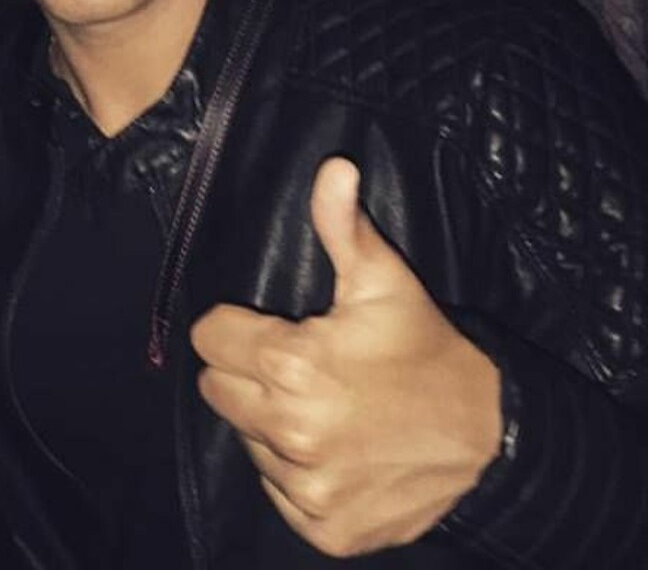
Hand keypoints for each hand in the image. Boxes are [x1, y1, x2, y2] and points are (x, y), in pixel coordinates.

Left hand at [190, 157, 501, 557]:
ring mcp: (306, 486)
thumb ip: (342, 224)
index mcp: (291, 365)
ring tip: (324, 407)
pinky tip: (335, 450)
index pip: (207, 338)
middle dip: (247, 373)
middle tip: (299, 367)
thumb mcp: (384, 280)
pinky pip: (277, 492)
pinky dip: (296, 474)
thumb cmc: (424, 350)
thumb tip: (333, 167)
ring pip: (245, 440)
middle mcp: (290, 430)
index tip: (272, 328)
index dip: (235, 327)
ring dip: (271, 424)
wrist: (489, 438)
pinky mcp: (324, 528)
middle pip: (217, 389)